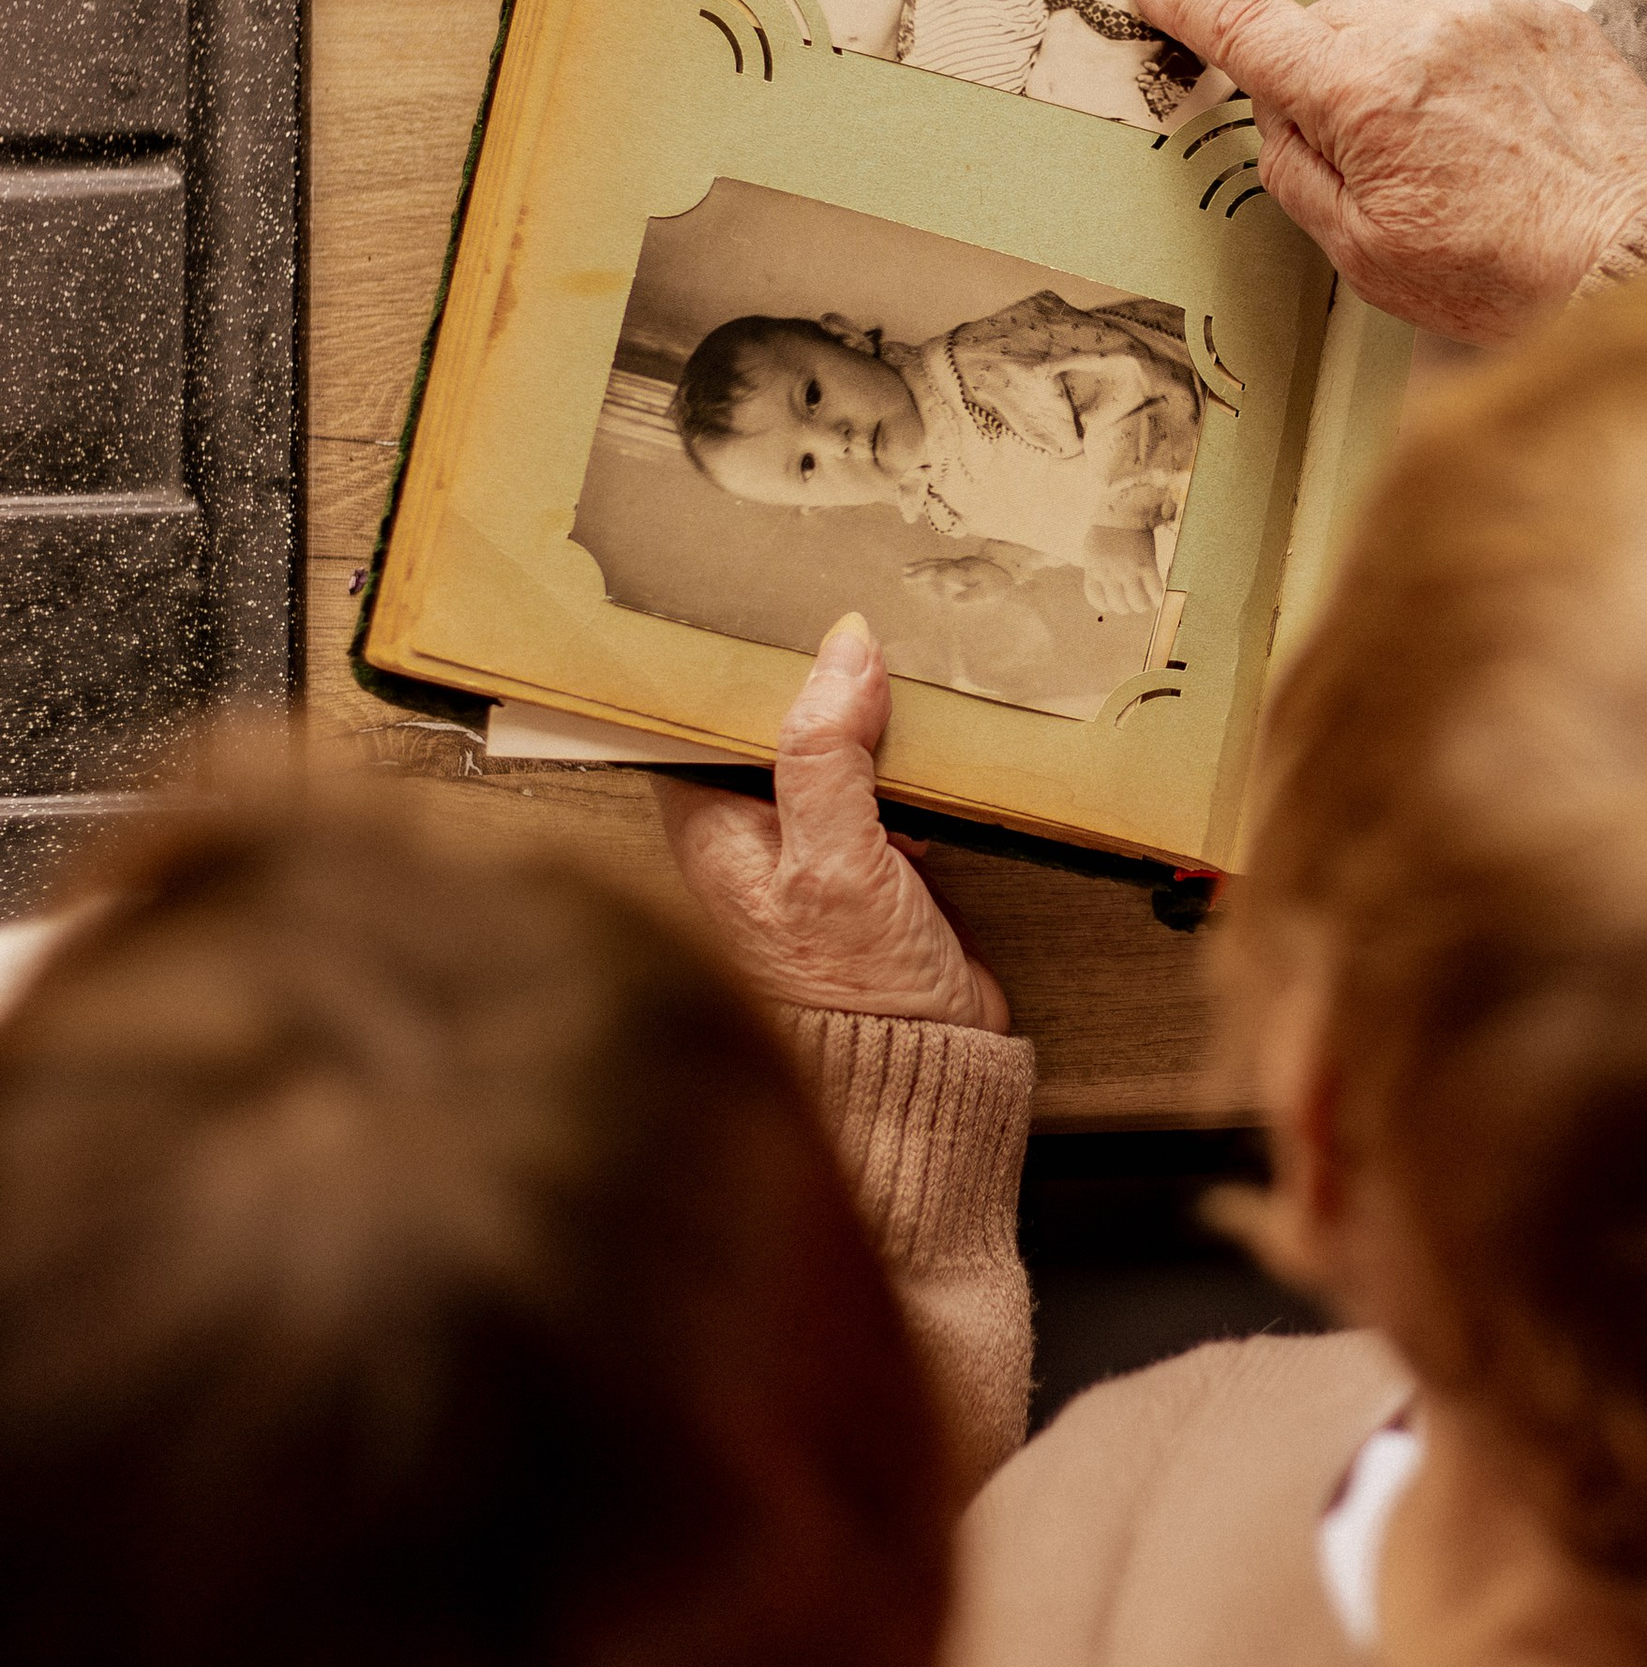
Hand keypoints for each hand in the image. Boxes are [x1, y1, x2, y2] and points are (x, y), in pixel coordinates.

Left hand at [655, 612, 1006, 1028]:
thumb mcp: (835, 862)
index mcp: (711, 829)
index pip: (694, 718)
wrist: (931, 1070)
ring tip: (891, 639)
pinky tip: (928, 723)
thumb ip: (828, 755)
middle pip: (768, 724)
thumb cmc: (858, 991)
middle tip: (839, 595)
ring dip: (859, 708)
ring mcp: (815, 847)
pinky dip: (901, 752)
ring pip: (828, 749)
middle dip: (804, 673)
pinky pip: (879, 782)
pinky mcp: (874, 862)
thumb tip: (845, 647)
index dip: (719, 662)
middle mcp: (752, 833)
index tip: (751, 595)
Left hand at [1081, 525, 1164, 620]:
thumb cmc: (1106, 531)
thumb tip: (1106, 590)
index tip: (1113, 601)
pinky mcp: (1147, 565)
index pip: (1097, 601)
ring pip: (1138, 604)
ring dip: (1142, 605)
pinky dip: (1157, 598)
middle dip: (1127, 607)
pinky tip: (1157, 595)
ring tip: (1146, 599)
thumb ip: (1096, 570)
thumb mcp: (1092, 552)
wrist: (1123, 510)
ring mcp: (1129, 570)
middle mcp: (1110, 573)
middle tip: (1132, 599)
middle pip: (1120, 606)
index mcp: (1094, 570)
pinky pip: (1155, 592)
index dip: (1107, 605)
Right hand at [1126, 0, 1646, 344]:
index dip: (1193, 6)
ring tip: (1448, 156)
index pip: (1252, 32)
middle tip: (1355, 154)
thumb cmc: (1504, 276)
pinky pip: (1470, 28)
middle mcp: (1425, 35)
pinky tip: (1495, 135)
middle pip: (1328, 27)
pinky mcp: (1548, 21)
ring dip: (1396, 73)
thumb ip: (1298, 171)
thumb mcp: (1364, 253)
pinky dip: (1461, 70)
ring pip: (1401, 24)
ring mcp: (1492, 19)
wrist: (1640, 255)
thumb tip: (1276, 116)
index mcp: (1365, 95)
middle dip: (1320, 75)